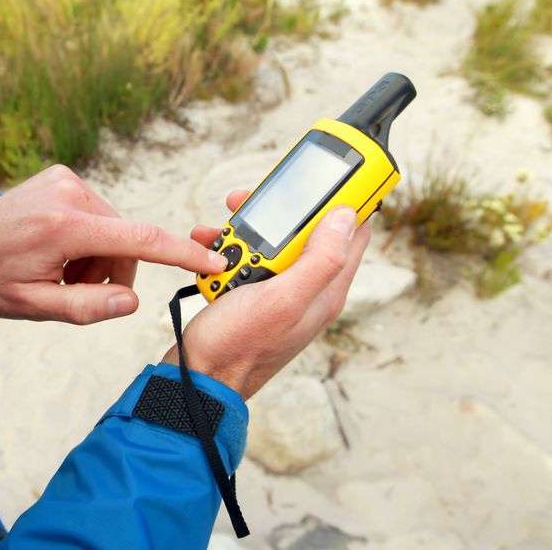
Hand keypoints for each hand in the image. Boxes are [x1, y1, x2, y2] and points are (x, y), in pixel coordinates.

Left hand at [0, 165, 229, 323]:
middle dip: (112, 272)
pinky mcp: (62, 175)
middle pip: (127, 242)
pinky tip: (57, 248)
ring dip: (99, 257)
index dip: (182, 253)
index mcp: (63, 228)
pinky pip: (98, 213)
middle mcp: (69, 194)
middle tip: (75, 290)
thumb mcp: (33, 307)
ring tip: (60, 270)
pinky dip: (89, 237)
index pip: (139, 239)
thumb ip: (84, 308)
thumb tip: (131, 303)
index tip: (215, 260)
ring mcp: (66, 179)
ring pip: (115, 229)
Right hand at [164, 191, 371, 399]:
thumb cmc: (238, 346)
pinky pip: (246, 258)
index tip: (337, 171)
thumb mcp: (283, 298)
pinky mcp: (253, 296)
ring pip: (272, 241)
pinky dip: (227, 248)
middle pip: (306, 230)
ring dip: (245, 230)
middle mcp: (307, 289)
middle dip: (281, 210)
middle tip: (251, 199)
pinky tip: (210, 249)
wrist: (197, 379)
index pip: (354, 231)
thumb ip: (321, 260)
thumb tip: (349, 216)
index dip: (350, 198)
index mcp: (326, 290)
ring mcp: (279, 293)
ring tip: (222, 229)